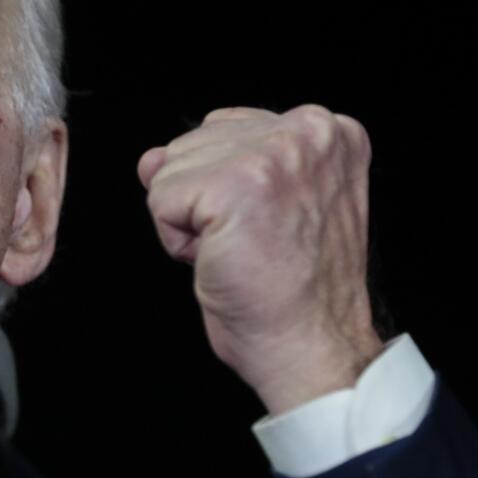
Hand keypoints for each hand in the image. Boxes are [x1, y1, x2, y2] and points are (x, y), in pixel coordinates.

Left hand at [137, 105, 383, 414]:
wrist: (312, 347)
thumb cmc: (292, 289)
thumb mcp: (261, 204)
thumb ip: (213, 163)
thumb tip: (151, 158)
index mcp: (327, 130)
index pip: (224, 129)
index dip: (224, 187)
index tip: (268, 226)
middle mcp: (309, 131)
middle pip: (192, 144)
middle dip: (203, 201)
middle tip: (254, 244)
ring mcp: (274, 154)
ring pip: (170, 170)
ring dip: (190, 221)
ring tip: (242, 251)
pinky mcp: (236, 185)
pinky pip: (160, 201)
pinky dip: (177, 242)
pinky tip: (222, 260)